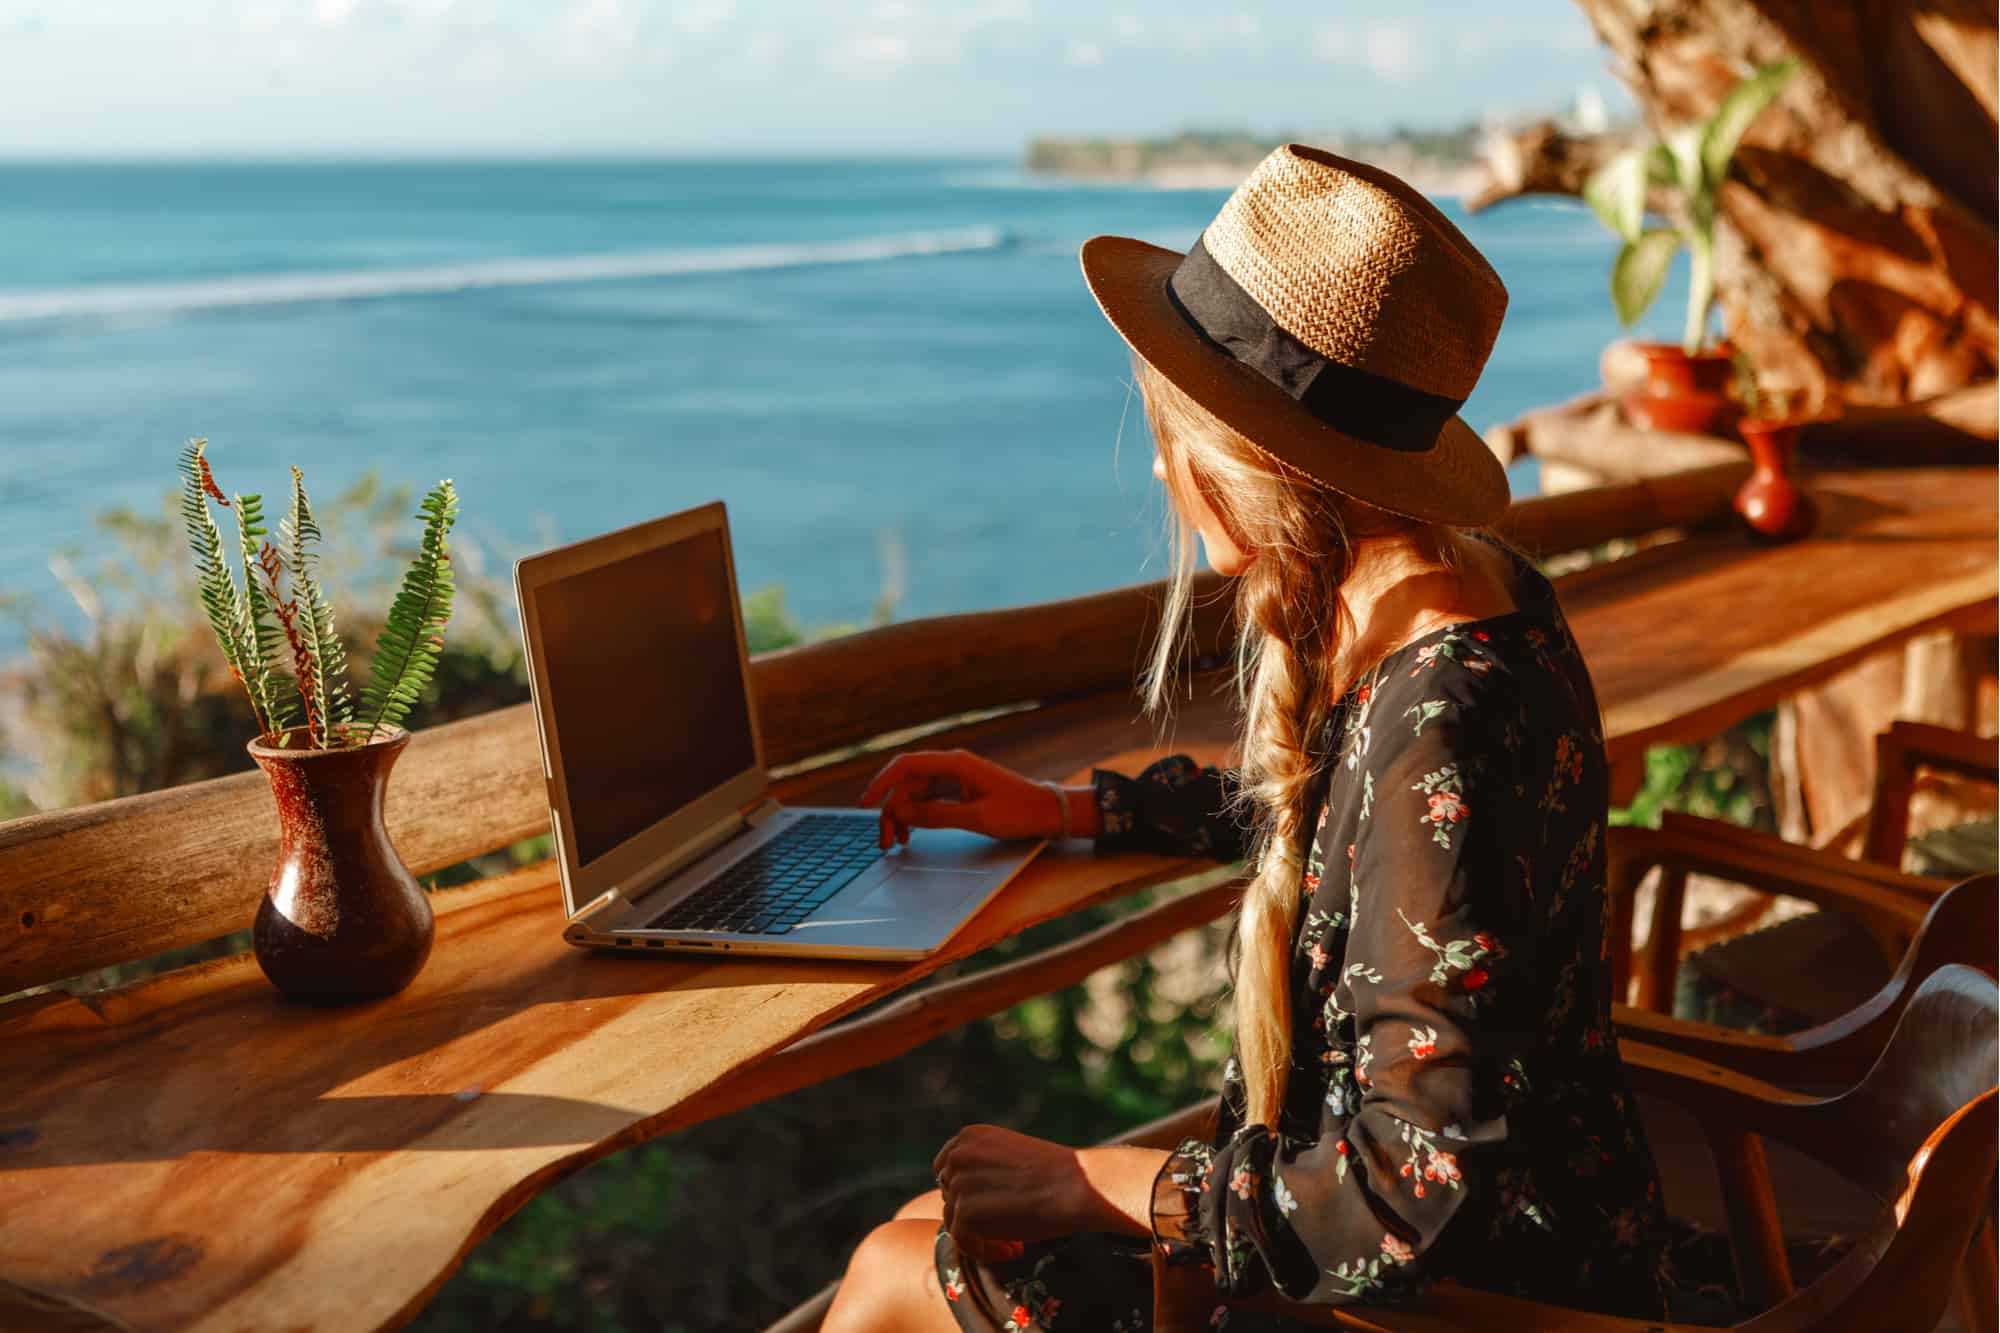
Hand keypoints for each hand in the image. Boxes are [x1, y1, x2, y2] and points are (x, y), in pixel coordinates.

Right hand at [859, 749, 1071, 848]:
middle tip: (883, 841)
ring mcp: (955, 779)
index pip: (907, 765)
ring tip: (894, 842)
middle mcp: (952, 766)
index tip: (867, 804)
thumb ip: (937, 815)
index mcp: (956, 763)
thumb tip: (901, 813)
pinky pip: (929, 800)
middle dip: (891, 809)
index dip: (883, 782)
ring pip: (915, 793)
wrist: (1047, 812)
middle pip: (908, 783)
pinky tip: (910, 832)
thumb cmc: (1019, 811)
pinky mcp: (959, 791)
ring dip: (902, 815)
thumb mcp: (977, 817)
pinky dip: (917, 816)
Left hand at [932, 1124, 1093, 1261]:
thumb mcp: (1010, 1155)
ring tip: (1014, 1243)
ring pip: (954, 1222)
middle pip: (949, 1197)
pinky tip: (1014, 1250)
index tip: (992, 1208)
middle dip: (974, 1216)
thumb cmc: (1054, 1174)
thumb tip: (965, 1198)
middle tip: (1007, 1229)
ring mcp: (959, 1182)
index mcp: (970, 1136)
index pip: (946, 1170)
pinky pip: (962, 1242)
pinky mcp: (966, 1212)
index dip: (966, 1194)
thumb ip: (983, 1167)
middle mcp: (958, 1154)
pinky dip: (985, 1252)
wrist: (1076, 1186)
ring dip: (981, 1237)